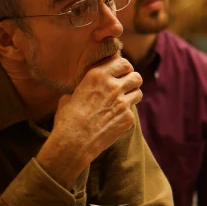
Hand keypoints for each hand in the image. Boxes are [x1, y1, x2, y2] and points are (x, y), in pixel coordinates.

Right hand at [36, 55, 142, 187]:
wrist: (74, 142)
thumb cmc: (67, 119)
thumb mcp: (70, 95)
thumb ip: (84, 88)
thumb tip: (84, 89)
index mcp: (98, 75)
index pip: (123, 63)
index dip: (124, 68)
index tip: (122, 73)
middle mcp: (114, 86)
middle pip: (136, 76)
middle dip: (132, 80)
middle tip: (126, 87)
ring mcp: (124, 103)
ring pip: (139, 93)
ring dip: (132, 95)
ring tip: (123, 102)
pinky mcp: (129, 118)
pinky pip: (132, 112)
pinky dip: (126, 115)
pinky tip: (115, 120)